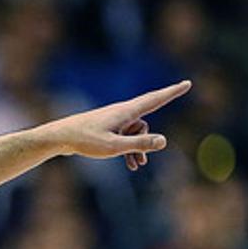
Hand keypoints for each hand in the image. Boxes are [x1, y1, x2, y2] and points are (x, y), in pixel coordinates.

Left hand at [43, 80, 191, 169]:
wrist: (60, 138)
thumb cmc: (85, 141)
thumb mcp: (114, 147)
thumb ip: (139, 145)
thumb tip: (163, 141)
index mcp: (126, 112)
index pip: (155, 99)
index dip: (172, 92)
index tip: (188, 83)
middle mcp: (122, 112)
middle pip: (145, 124)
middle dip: (146, 141)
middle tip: (139, 160)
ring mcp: (115, 120)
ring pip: (135, 133)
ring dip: (137, 148)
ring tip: (135, 165)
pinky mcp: (108, 128)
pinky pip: (126, 137)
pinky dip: (129, 148)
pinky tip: (130, 164)